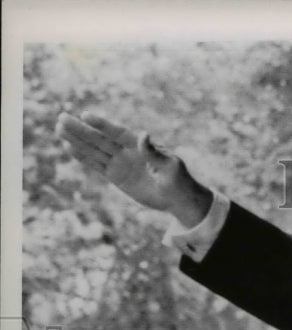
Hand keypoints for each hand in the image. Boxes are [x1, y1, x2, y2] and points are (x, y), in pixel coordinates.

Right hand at [55, 111, 211, 226]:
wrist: (178, 199)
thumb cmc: (179, 181)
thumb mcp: (170, 167)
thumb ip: (154, 153)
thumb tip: (143, 135)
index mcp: (140, 146)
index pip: (117, 133)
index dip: (102, 125)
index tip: (85, 115)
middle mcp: (127, 151)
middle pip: (100, 138)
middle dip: (81, 129)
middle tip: (61, 117)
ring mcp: (120, 163)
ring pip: (94, 149)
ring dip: (77, 140)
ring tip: (59, 128)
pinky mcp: (116, 175)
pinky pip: (97, 164)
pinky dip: (83, 157)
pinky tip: (69, 147)